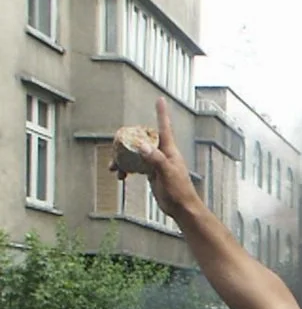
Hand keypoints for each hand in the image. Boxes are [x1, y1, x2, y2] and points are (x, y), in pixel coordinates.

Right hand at [115, 98, 205, 221]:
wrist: (182, 208)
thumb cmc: (179, 191)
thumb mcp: (167, 174)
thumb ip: (156, 159)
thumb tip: (141, 146)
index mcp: (169, 150)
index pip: (164, 127)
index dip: (161, 113)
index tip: (160, 99)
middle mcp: (162, 153)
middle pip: (142, 139)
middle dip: (127, 141)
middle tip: (115, 147)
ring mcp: (156, 163)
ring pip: (135, 153)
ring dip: (123, 158)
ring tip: (113, 167)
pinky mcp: (151, 173)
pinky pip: (135, 165)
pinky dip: (126, 169)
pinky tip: (121, 176)